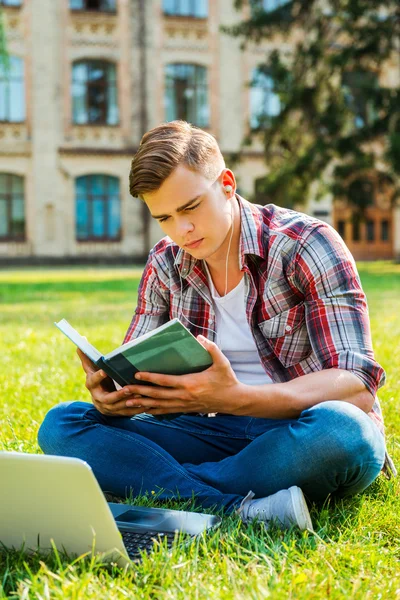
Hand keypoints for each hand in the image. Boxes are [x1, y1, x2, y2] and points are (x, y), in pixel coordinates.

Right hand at [76, 349, 147, 416]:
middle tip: (128, 388)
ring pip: (118, 407)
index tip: (105, 371)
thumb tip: (80, 342)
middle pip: (107, 398)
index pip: (93, 381)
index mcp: (91, 385)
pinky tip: (145, 405)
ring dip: (129, 402)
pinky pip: (127, 413)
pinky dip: (136, 409)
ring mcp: (107, 408)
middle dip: (118, 395)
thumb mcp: (92, 369)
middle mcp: (98, 398)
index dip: (98, 376)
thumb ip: (87, 357)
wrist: (100, 399)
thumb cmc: (98, 379)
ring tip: (139, 396)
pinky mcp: (116, 413)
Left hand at [119, 336, 243, 415]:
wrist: (234, 401)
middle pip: (157, 395)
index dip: (150, 378)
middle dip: (139, 392)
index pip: (165, 381)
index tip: (136, 374)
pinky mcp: (186, 409)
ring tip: (127, 402)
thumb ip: (211, 348)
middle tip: (123, 390)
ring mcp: (184, 405)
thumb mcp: (222, 362)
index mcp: (190, 384)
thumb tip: (198, 337)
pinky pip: (165, 411)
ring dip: (142, 403)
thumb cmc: (227, 380)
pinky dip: (153, 410)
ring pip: (159, 405)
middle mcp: (184, 396)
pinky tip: (143, 409)